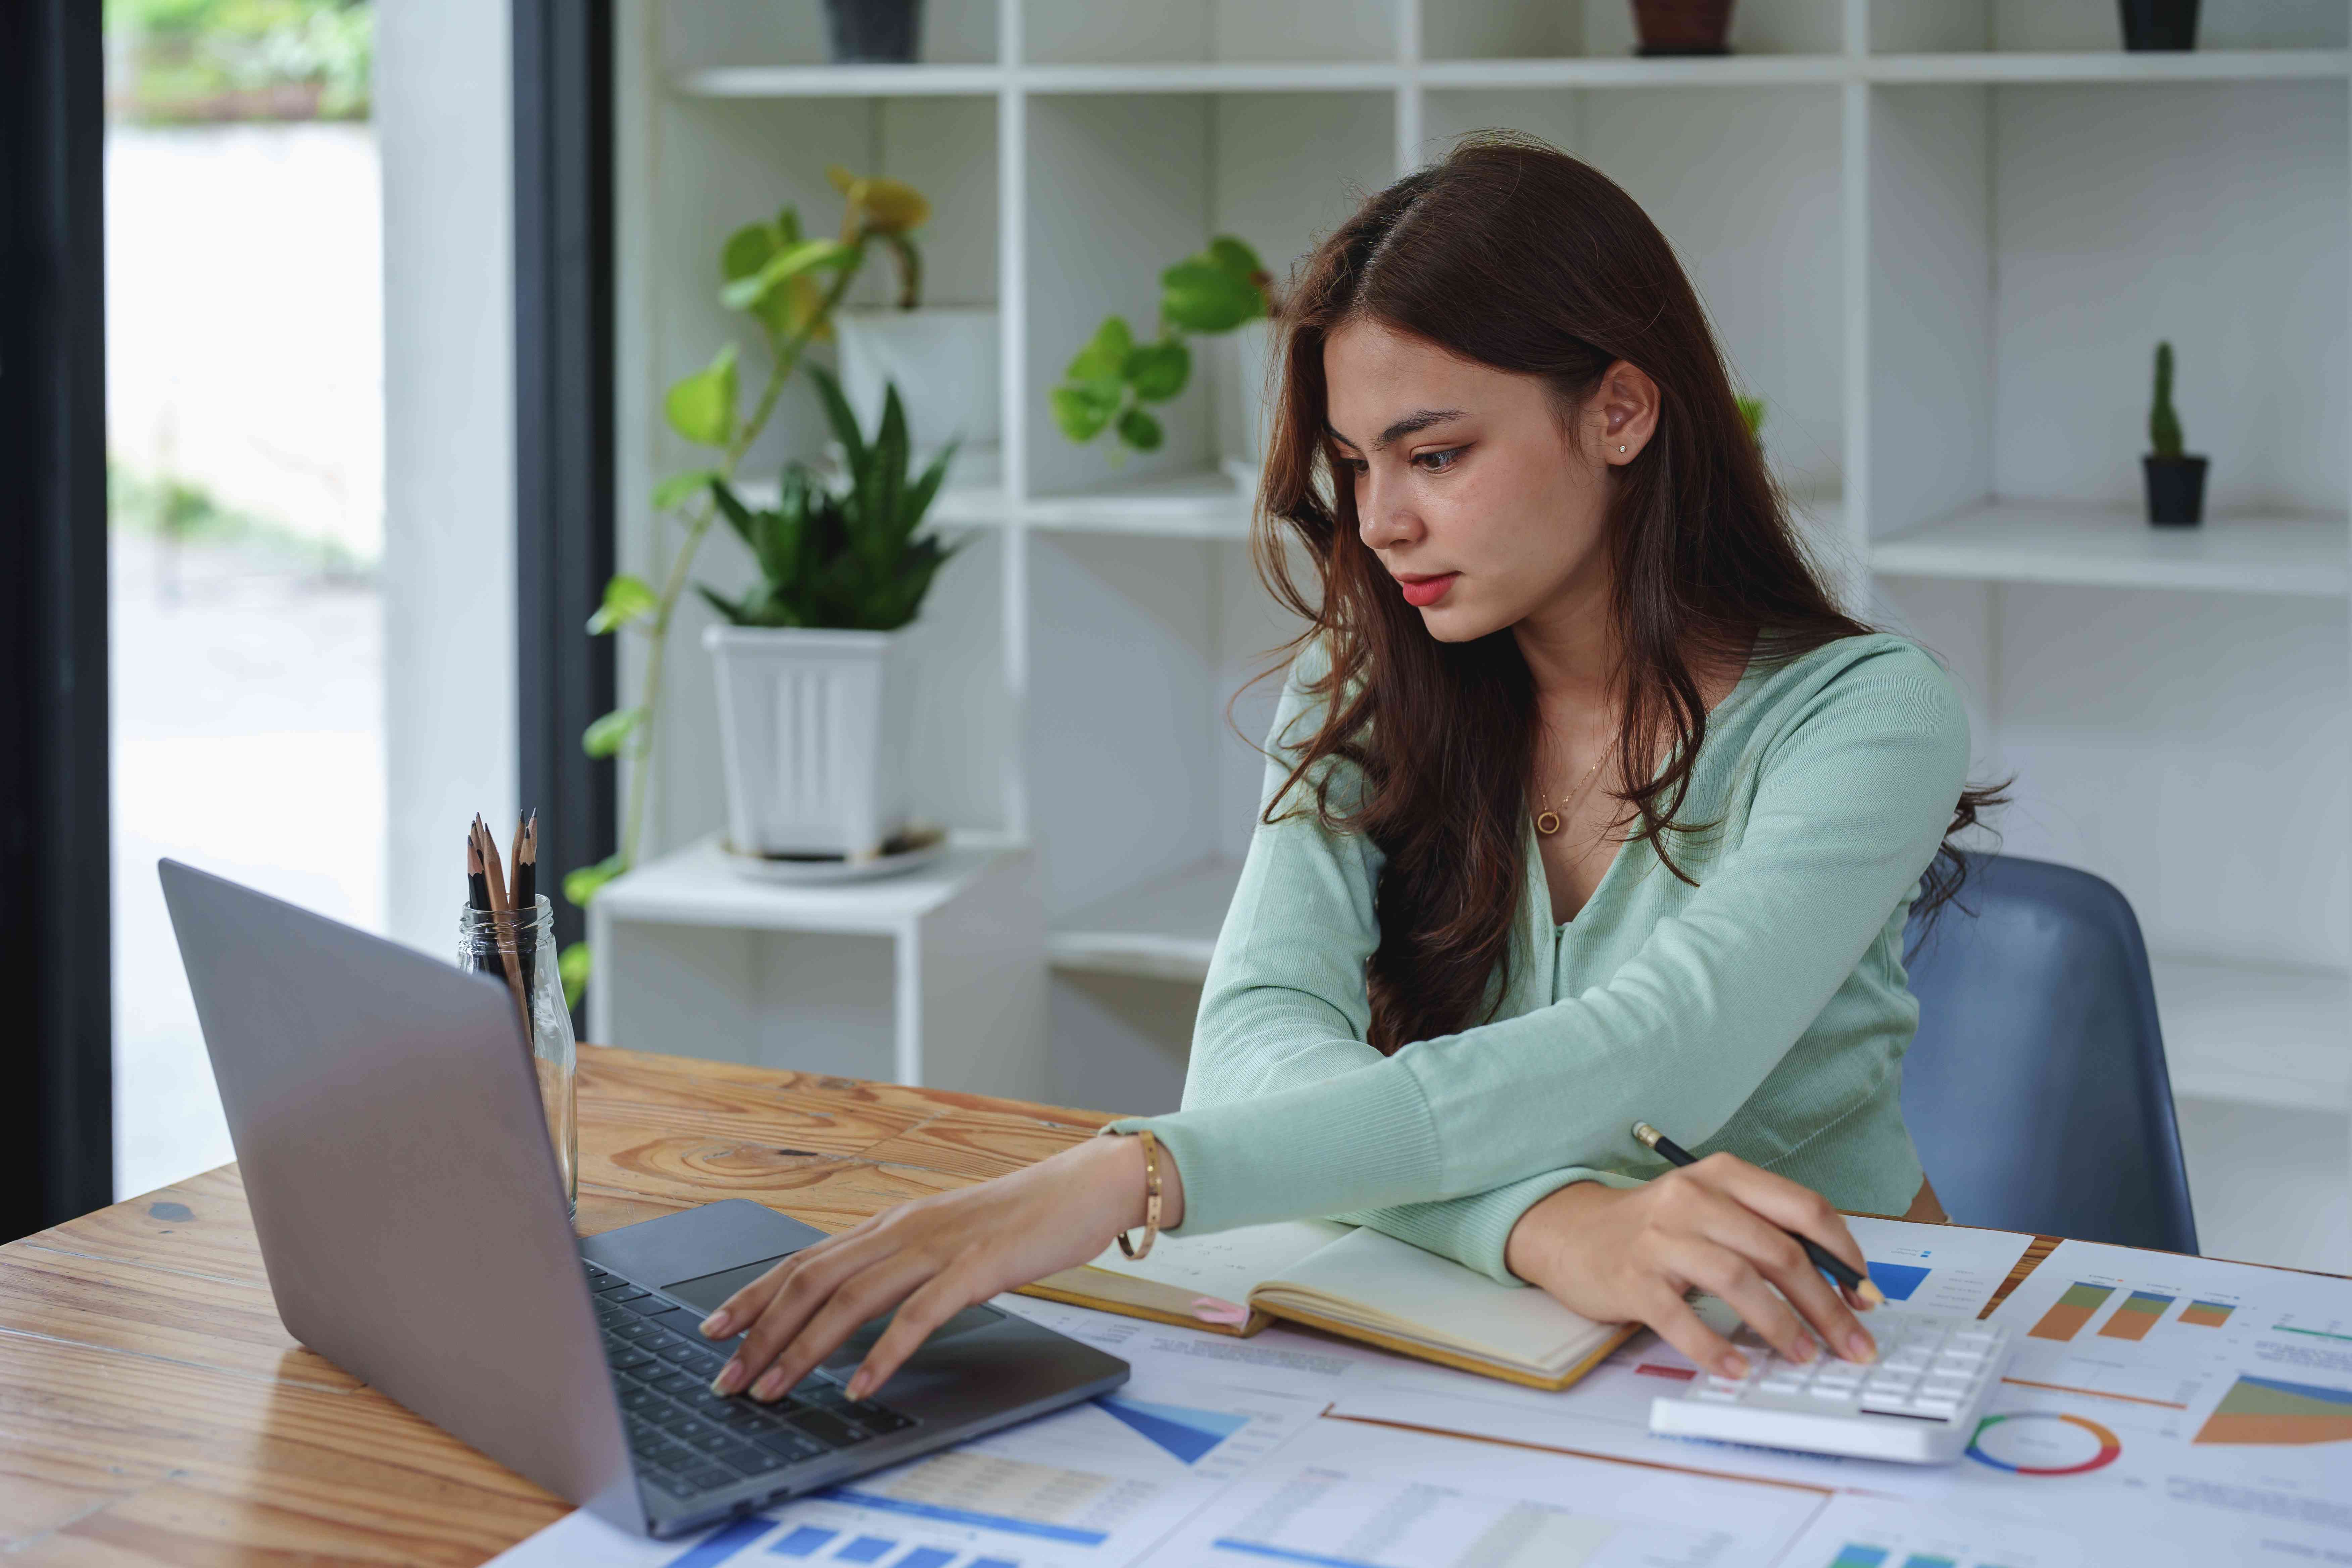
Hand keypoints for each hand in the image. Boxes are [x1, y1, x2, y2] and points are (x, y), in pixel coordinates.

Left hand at [697, 1131, 1184, 1402]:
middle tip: (727, 1377)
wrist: (1083, 1187)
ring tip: (773, 1389)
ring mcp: (937, 1246)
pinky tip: (860, 1384)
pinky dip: (882, 1353)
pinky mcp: (974, 1267)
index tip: (714, 1330)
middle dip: (761, 1332)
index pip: (804, 1259)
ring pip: (851, 1299)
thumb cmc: (1018, 1219)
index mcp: (891, 1224)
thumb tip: (855, 1305)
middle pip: (812, 1280)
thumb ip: (901, 1267)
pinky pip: (917, 1315)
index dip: (753, 1295)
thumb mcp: (945, 1242)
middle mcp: (902, 1230)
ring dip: (804, 1349)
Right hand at [1502, 1153, 1876, 1378]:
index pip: (1805, 1209)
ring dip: (1780, 1326)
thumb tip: (1838, 1285)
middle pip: (1779, 1251)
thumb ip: (1767, 1233)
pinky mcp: (1631, 1278)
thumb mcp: (1714, 1210)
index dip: (1845, 1257)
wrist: (1572, 1232)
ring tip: (1801, 1356)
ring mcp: (1660, 1238)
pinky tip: (1737, 1369)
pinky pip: (1681, 1318)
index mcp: (1724, 1175)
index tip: (1866, 1298)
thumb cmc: (1658, 1228)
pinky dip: (1714, 1348)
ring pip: (1737, 1280)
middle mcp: (1694, 1198)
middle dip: (1827, 1306)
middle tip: (1852, 1346)